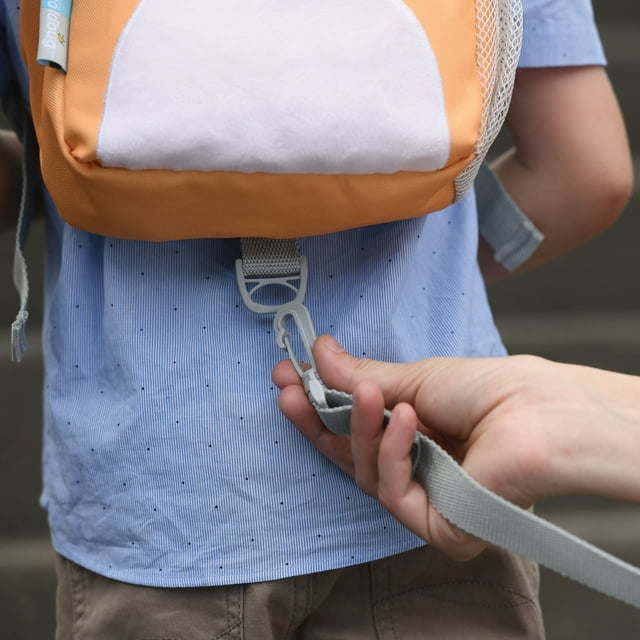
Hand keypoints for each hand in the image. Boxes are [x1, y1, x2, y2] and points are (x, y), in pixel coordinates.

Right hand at [273, 336, 639, 559]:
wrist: (538, 414)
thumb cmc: (488, 390)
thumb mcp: (413, 378)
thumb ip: (362, 376)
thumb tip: (319, 353)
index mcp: (410, 431)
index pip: (351, 425)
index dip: (316, 404)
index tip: (288, 378)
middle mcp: (413, 465)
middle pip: (347, 454)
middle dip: (316, 421)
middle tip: (290, 391)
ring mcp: (423, 497)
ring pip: (363, 472)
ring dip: (360, 428)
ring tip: (368, 394)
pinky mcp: (435, 525)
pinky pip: (392, 492)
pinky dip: (393, 453)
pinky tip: (407, 421)